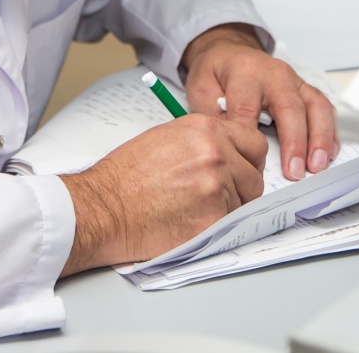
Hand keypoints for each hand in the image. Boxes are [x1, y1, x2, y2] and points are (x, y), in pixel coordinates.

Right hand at [58, 114, 266, 275]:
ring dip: (225, 210)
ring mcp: (216, 186)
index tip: (245, 170)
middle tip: (218, 198)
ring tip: (192, 210)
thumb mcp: (166, 138)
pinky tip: (189, 223)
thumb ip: (202, 142)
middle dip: (241, 190)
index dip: (250, 161)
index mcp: (205, 130)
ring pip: (242, 204)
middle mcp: (215, 154)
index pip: (253, 143)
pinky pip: (229, 226)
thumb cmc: (125, 177)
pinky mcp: (212, 218)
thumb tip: (227, 154)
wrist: (105, 207)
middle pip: (254, 177)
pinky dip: (214, 229)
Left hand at [181, 24, 338, 181]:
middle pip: (290, 107)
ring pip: (315, 106)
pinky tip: (328, 152)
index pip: (248, 108)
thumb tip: (231, 149)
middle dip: (295, 142)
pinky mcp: (304, 89)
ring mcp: (293, 80)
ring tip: (317, 165)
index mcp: (245, 72)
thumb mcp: (202, 90)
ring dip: (319, 138)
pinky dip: (329, 131)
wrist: (227, 51)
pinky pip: (323, 107)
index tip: (252, 163)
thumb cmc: (216, 72)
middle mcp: (274, 74)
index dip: (251, 137)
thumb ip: (215, 118)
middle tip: (295, 172)